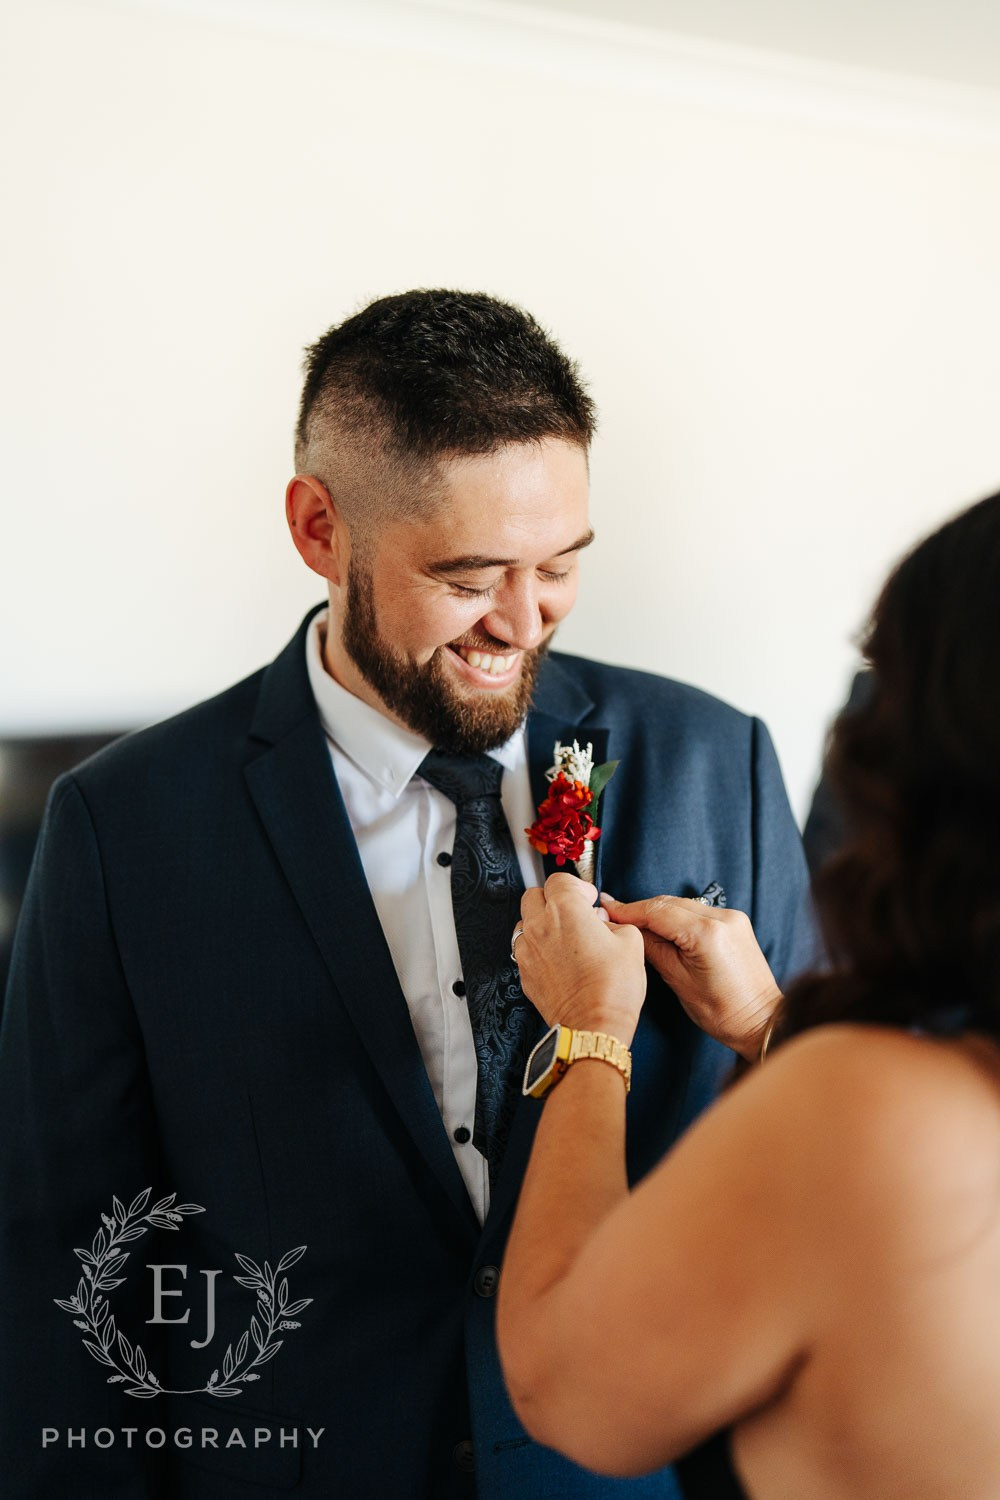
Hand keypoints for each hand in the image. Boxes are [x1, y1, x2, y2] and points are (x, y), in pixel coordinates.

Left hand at [514, 874, 646, 1045]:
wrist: (593, 1026)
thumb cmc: (614, 986)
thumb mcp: (631, 942)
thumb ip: (612, 921)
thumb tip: (600, 921)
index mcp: (565, 909)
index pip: (559, 880)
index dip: (577, 887)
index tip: (589, 900)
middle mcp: (539, 925)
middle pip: (534, 895)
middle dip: (553, 899)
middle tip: (574, 913)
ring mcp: (527, 950)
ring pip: (525, 922)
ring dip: (542, 923)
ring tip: (564, 937)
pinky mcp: (524, 973)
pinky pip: (524, 949)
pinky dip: (537, 947)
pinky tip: (557, 959)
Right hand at [599, 894, 780, 1060]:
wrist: (762, 1020)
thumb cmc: (722, 1011)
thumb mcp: (678, 981)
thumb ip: (652, 949)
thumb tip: (628, 930)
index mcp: (707, 934)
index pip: (658, 911)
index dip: (628, 910)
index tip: (606, 908)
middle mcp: (722, 918)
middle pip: (669, 903)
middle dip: (640, 909)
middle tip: (612, 914)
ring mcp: (732, 917)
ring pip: (682, 904)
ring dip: (657, 911)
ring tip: (631, 920)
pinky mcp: (735, 922)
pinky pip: (696, 911)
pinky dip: (676, 915)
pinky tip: (660, 925)